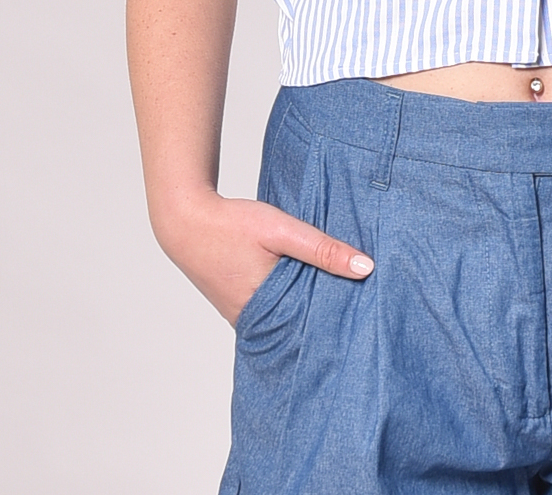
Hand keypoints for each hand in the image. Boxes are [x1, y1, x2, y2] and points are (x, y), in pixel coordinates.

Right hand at [155, 188, 373, 326]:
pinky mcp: (238, 301)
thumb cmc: (231, 225)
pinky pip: (270, 306)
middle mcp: (252, 321)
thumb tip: (366, 268)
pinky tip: (306, 283)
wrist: (185, 219)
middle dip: (324, 318)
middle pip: (298, 325)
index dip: (336, 325)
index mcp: (264, 313)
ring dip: (305, 305)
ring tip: (339, 296)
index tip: (364, 321)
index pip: (310, 331)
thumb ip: (323, 249)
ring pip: (284, 315)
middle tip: (360, 311)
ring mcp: (243, 314)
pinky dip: (288, 297)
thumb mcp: (283, 231)